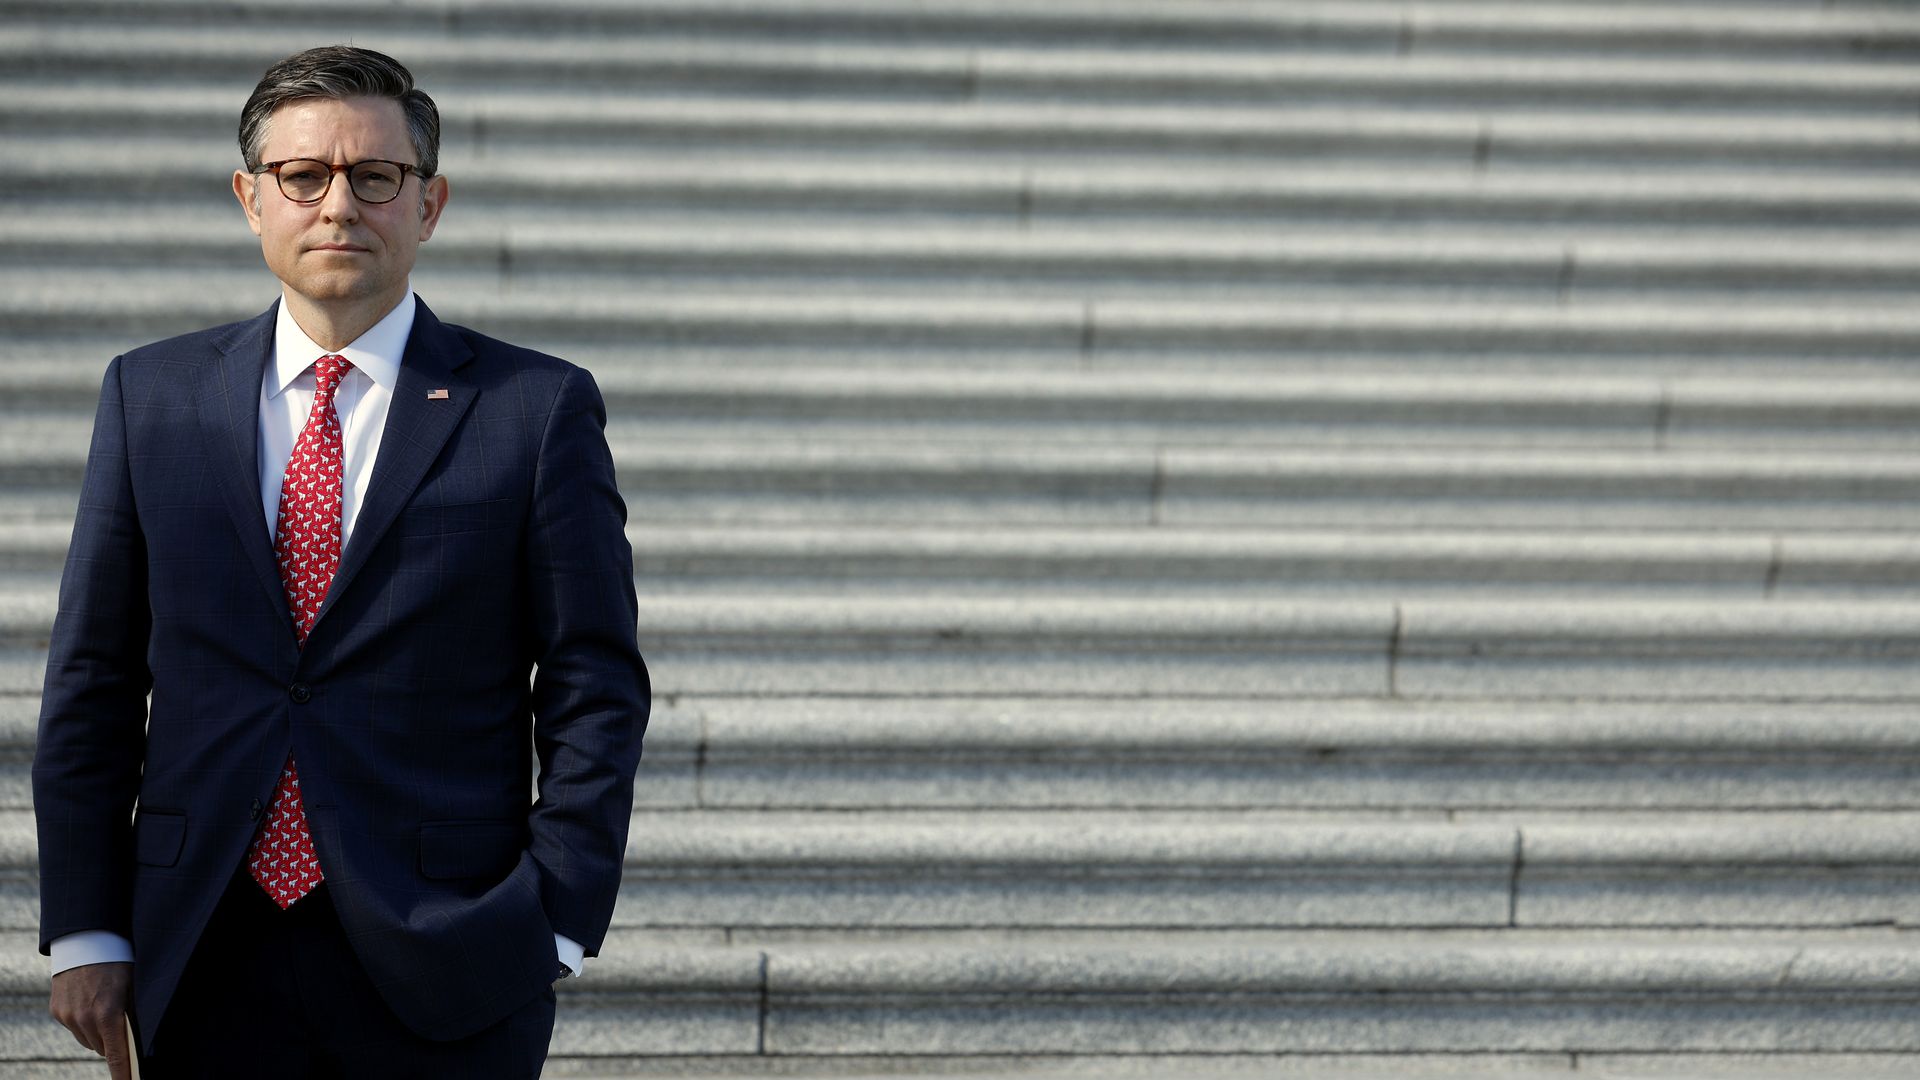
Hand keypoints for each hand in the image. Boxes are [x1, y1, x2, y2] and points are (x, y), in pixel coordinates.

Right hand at [50, 962, 133, 1079]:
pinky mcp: (57, 1011)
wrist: (85, 940)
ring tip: (104, 1011)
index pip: (117, 1056)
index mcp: (109, 1015)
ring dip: (96, 1033)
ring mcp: (68, 1016)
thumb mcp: (132, 987)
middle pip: (102, 1049)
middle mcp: (85, 1019)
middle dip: (112, 1043)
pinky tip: (89, 1003)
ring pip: (87, 1040)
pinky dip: (83, 1022)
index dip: (123, 1074)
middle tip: (120, 1027)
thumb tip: (132, 1039)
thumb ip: (129, 1015)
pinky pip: (74, 1027)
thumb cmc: (117, 962)